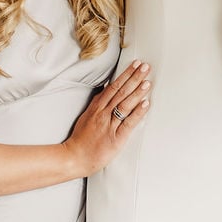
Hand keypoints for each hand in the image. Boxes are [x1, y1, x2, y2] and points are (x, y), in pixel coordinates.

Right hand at [63, 60, 151, 176]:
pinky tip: (145, 104)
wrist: (74, 157)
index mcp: (97, 107)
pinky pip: (128, 123)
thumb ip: (98, 104)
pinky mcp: (115, 138)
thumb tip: (106, 91)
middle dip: (134, 78)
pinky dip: (137, 113)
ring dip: (137, 92)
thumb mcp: (87, 116)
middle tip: (145, 66)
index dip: (125, 74)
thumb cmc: (81, 139)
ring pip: (125, 105)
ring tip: (147, 82)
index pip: (114, 86)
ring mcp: (109, 125)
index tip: (135, 64)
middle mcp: (103, 113)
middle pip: (121, 92)